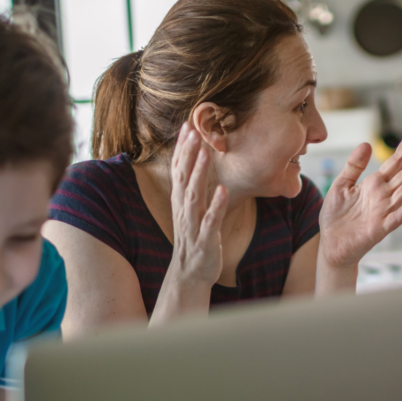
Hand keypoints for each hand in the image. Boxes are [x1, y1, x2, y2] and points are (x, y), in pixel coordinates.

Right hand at [168, 123, 227, 286]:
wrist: (191, 274)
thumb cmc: (196, 238)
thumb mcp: (193, 211)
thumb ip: (194, 188)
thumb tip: (198, 162)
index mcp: (181, 202)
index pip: (178, 170)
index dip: (182, 149)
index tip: (187, 126)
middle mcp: (184, 211)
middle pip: (183, 178)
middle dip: (189, 154)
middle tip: (194, 131)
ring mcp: (193, 225)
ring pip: (194, 197)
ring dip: (200, 175)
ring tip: (207, 154)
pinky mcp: (205, 241)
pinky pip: (210, 221)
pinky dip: (216, 206)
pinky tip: (222, 190)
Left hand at [318, 126, 401, 268]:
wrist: (330, 244)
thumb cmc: (336, 217)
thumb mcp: (341, 185)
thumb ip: (354, 166)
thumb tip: (367, 144)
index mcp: (375, 184)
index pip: (395, 162)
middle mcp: (384, 196)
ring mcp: (385, 212)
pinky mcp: (381, 228)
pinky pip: (397, 217)